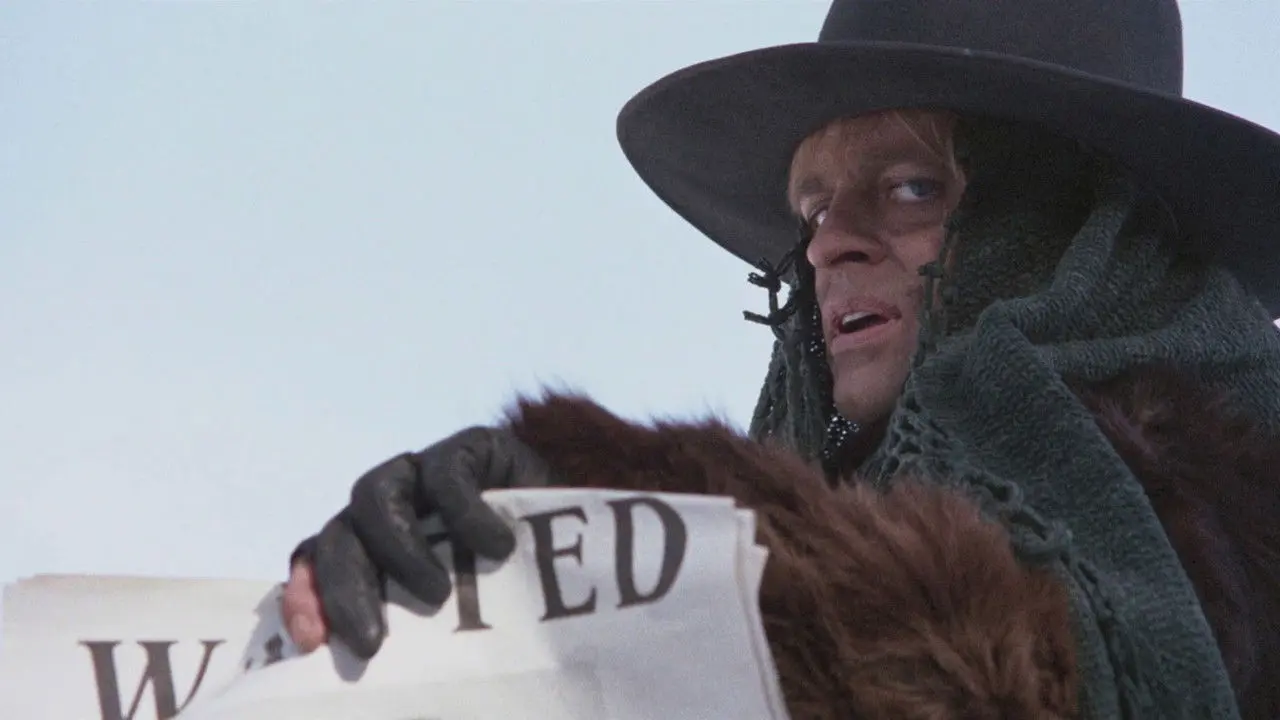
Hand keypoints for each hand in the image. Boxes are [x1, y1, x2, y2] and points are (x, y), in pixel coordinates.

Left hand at [281, 426, 554, 658]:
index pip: (314, 559)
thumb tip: (371, 681)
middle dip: (344, 588)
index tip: (314, 642)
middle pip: (338, 533)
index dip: (305, 595)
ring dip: (397, 550)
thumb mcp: (457, 622)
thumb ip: (414, 636)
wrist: (585, 545)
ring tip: (435, 596)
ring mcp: (425, 471)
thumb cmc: (517, 596)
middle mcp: (389, 504)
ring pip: (375, 495)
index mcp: (372, 544)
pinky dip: (465, 514)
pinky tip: (497, 549)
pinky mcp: (470, 447)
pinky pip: (448, 474)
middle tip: (372, 643)